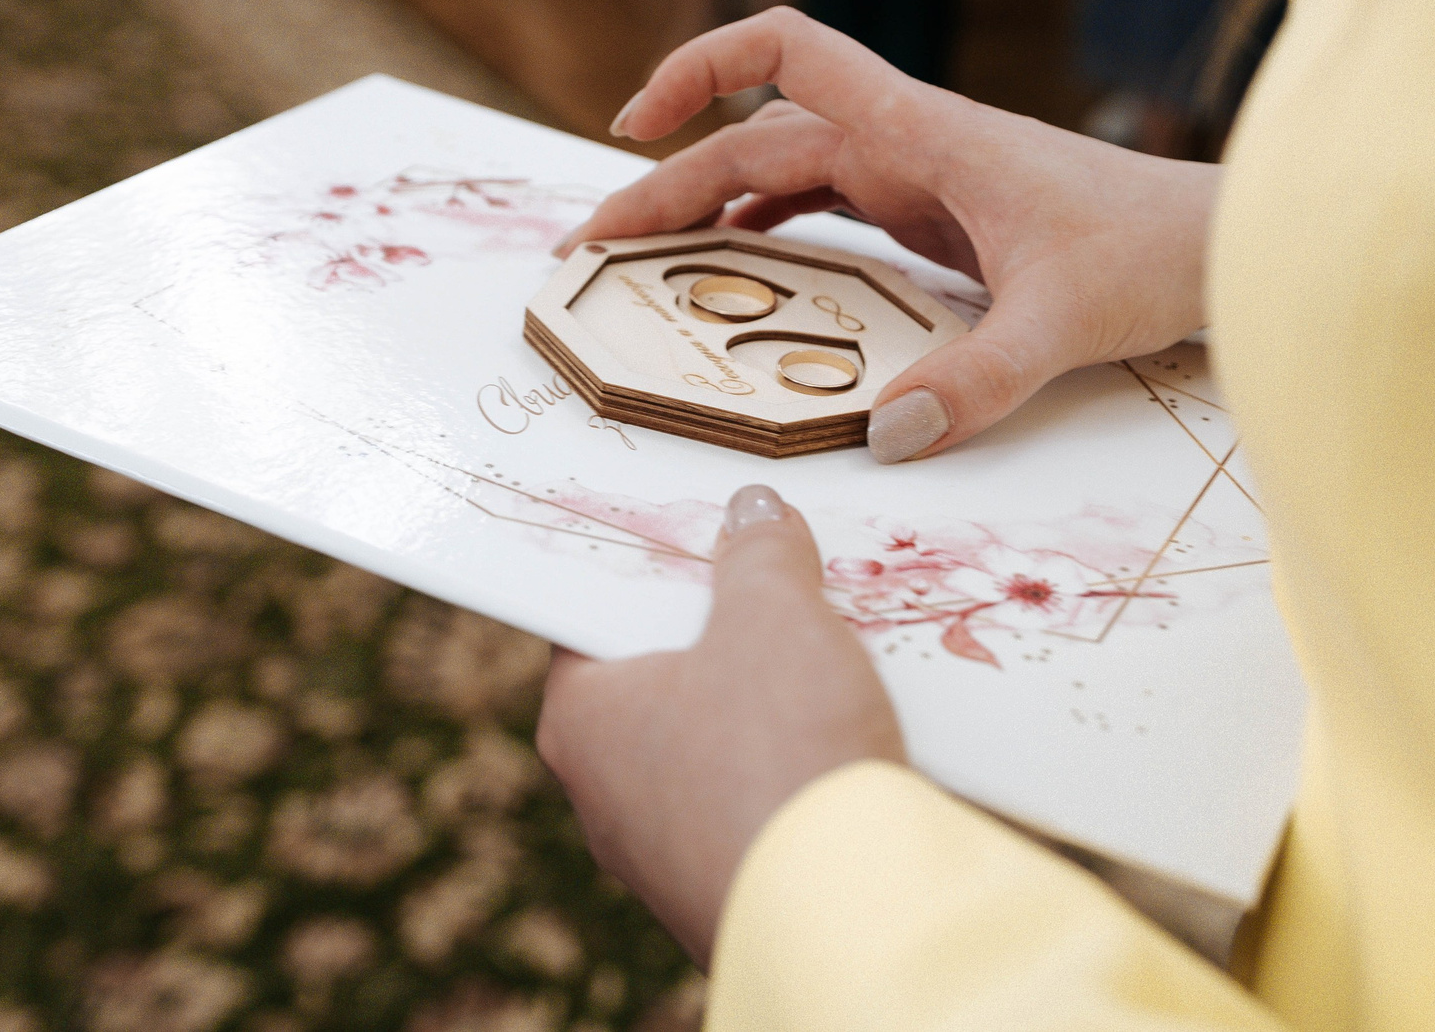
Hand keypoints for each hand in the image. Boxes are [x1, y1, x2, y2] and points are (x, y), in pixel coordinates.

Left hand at [538, 484, 903, 964]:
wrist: (846, 920)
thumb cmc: (779, 754)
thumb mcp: (773, 616)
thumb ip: (760, 555)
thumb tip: (753, 514)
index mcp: (581, 719)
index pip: (590, 616)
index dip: (649, 567)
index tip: (700, 534)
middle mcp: (606, 795)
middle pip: (663, 676)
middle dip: (730, 630)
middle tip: (785, 584)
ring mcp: (668, 854)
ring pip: (719, 743)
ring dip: (776, 700)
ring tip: (836, 656)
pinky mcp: (734, 889)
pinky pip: (763, 802)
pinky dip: (802, 765)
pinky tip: (853, 739)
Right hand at [566, 9, 1218, 460]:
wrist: (1222, 242)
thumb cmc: (1157, 251)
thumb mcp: (1067, 321)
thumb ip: (979, 380)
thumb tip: (888, 435)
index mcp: (923, 130)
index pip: (788, 52)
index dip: (699, 66)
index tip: (635, 123)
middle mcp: (908, 141)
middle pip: (757, 139)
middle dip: (667, 184)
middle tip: (591, 252)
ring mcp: (918, 175)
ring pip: (783, 173)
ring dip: (708, 209)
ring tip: (637, 263)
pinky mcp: (935, 214)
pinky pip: (826, 207)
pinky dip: (767, 228)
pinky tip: (734, 265)